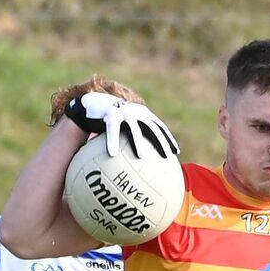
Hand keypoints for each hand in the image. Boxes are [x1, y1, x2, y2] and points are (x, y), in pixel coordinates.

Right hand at [64, 92, 179, 159]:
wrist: (93, 103)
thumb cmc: (111, 121)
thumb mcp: (125, 127)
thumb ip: (133, 140)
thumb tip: (139, 167)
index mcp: (142, 115)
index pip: (159, 127)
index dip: (168, 138)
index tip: (176, 152)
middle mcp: (136, 113)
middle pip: (152, 128)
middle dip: (160, 141)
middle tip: (167, 156)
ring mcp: (123, 112)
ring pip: (133, 128)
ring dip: (137, 142)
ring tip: (140, 156)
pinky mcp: (109, 114)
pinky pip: (112, 130)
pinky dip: (113, 141)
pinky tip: (112, 153)